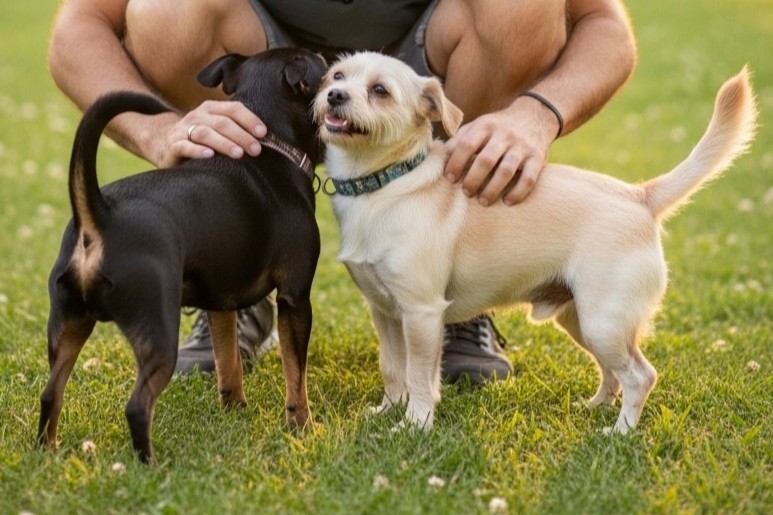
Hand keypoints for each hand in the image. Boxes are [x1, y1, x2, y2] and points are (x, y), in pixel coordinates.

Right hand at [151, 100, 267, 167]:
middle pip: (222, 122)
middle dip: (241, 135)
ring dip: (224, 143)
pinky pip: (185, 146)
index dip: (249, 120)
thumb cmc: (198, 138)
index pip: (233, 109)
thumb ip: (235, 130)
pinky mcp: (173, 145)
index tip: (263, 133)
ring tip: (238, 154)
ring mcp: (184, 129)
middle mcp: (198, 116)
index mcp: (211, 109)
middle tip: (256, 150)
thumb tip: (265, 142)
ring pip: (205, 133)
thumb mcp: (215, 129)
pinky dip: (197, 150)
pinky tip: (209, 156)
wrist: (160, 142)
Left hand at [443, 96, 558, 205]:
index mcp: (486, 125)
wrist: (535, 115)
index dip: (456, 163)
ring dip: (492, 189)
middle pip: (485, 160)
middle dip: (473, 179)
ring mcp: (522, 146)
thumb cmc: (498, 127)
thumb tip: (438, 158)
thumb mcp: (479, 126)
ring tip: (483, 201)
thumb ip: (460, 139)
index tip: (450, 178)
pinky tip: (507, 201)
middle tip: (466, 192)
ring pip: (506, 170)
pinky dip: (518, 192)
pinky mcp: (538, 158)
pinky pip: (529, 178)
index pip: (466, 145)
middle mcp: (505, 135)